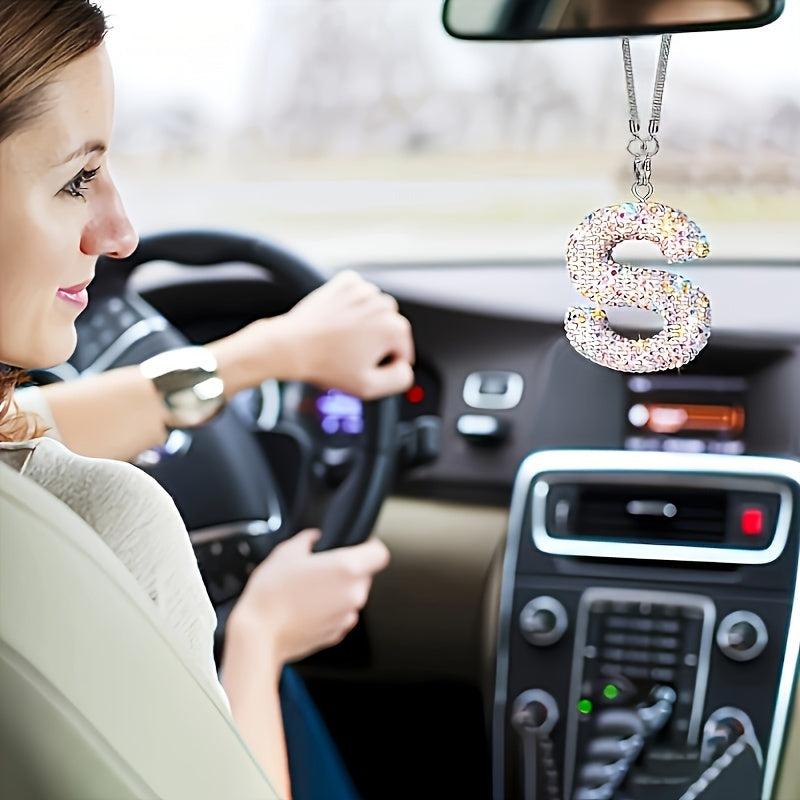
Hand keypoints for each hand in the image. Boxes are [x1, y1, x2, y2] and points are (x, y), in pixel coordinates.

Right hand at [229, 529, 390, 664]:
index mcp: (347, 568)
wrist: (259, 634)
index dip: (370, 546)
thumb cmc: (271, 594)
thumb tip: (313, 537)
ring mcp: (347, 615)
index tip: (359, 544)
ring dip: (338, 590)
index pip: (380, 553)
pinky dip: (330, 609)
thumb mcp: (286, 553)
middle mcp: (354, 593)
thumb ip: (307, 539)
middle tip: (321, 568)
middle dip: (347, 569)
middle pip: (364, 574)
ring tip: (309, 589)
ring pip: (352, 595)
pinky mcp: (337, 633)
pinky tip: (307, 607)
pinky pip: (341, 614)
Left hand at [280, 270, 414, 397]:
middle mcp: (383, 305)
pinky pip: (360, 293)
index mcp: (394, 329)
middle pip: (391, 329)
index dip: (385, 364)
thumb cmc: (326, 365)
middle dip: (377, 341)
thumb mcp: (369, 387)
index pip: (403, 351)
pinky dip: (354, 304)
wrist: (291, 346)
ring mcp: (364, 290)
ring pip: (376, 310)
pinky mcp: (347, 282)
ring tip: (344, 337)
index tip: (366, 367)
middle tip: (352, 355)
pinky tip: (340, 319)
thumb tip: (405, 368)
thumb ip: (399, 380)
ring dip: (366, 322)